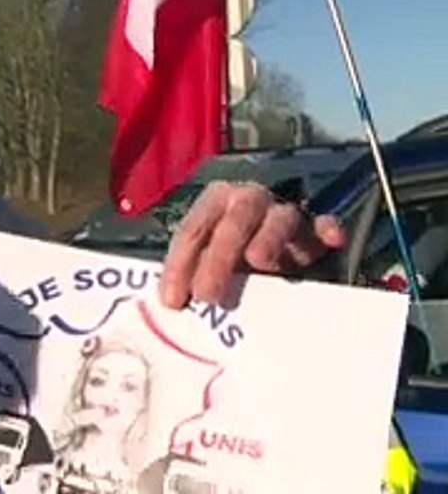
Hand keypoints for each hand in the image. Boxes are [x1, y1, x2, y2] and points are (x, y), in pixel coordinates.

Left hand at [160, 181, 346, 308]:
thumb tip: (175, 305)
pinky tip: (331, 239)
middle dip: (218, 259)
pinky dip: (326, 230)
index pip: (193, 230)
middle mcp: (248, 200)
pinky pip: (323, 224)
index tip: (173, 301)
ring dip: (268, 239)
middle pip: (234, 222)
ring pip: (279, 218)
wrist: (280, 245)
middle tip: (208, 296)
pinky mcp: (316, 228)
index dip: (179, 265)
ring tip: (259, 262)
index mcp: (214, 202)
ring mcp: (284, 211)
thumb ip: (194, 273)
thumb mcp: (208, 260)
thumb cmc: (232, 256)